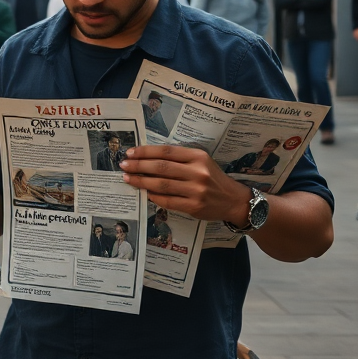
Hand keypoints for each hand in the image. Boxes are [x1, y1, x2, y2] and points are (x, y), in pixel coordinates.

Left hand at [120, 146, 252, 225]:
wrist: (233, 200)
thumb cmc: (212, 178)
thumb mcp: (200, 161)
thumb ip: (178, 159)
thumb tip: (146, 158)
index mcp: (198, 156)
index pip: (166, 152)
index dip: (145, 151)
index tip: (130, 153)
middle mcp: (198, 172)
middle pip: (161, 167)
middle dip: (138, 165)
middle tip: (123, 165)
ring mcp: (196, 190)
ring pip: (162, 184)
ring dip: (141, 181)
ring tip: (128, 178)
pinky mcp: (194, 206)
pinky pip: (168, 201)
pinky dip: (154, 196)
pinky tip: (145, 192)